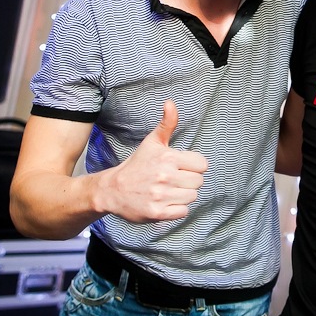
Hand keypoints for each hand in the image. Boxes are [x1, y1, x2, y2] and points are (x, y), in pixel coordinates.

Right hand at [97, 100, 206, 223]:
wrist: (112, 189)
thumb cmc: (137, 165)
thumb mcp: (152, 142)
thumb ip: (167, 123)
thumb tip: (171, 102)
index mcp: (168, 158)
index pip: (202, 164)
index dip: (193, 166)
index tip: (181, 167)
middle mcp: (165, 176)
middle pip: (199, 182)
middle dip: (188, 181)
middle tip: (172, 180)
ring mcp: (162, 196)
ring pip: (192, 197)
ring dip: (182, 195)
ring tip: (167, 191)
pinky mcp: (158, 213)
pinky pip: (183, 212)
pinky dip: (176, 209)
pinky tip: (164, 202)